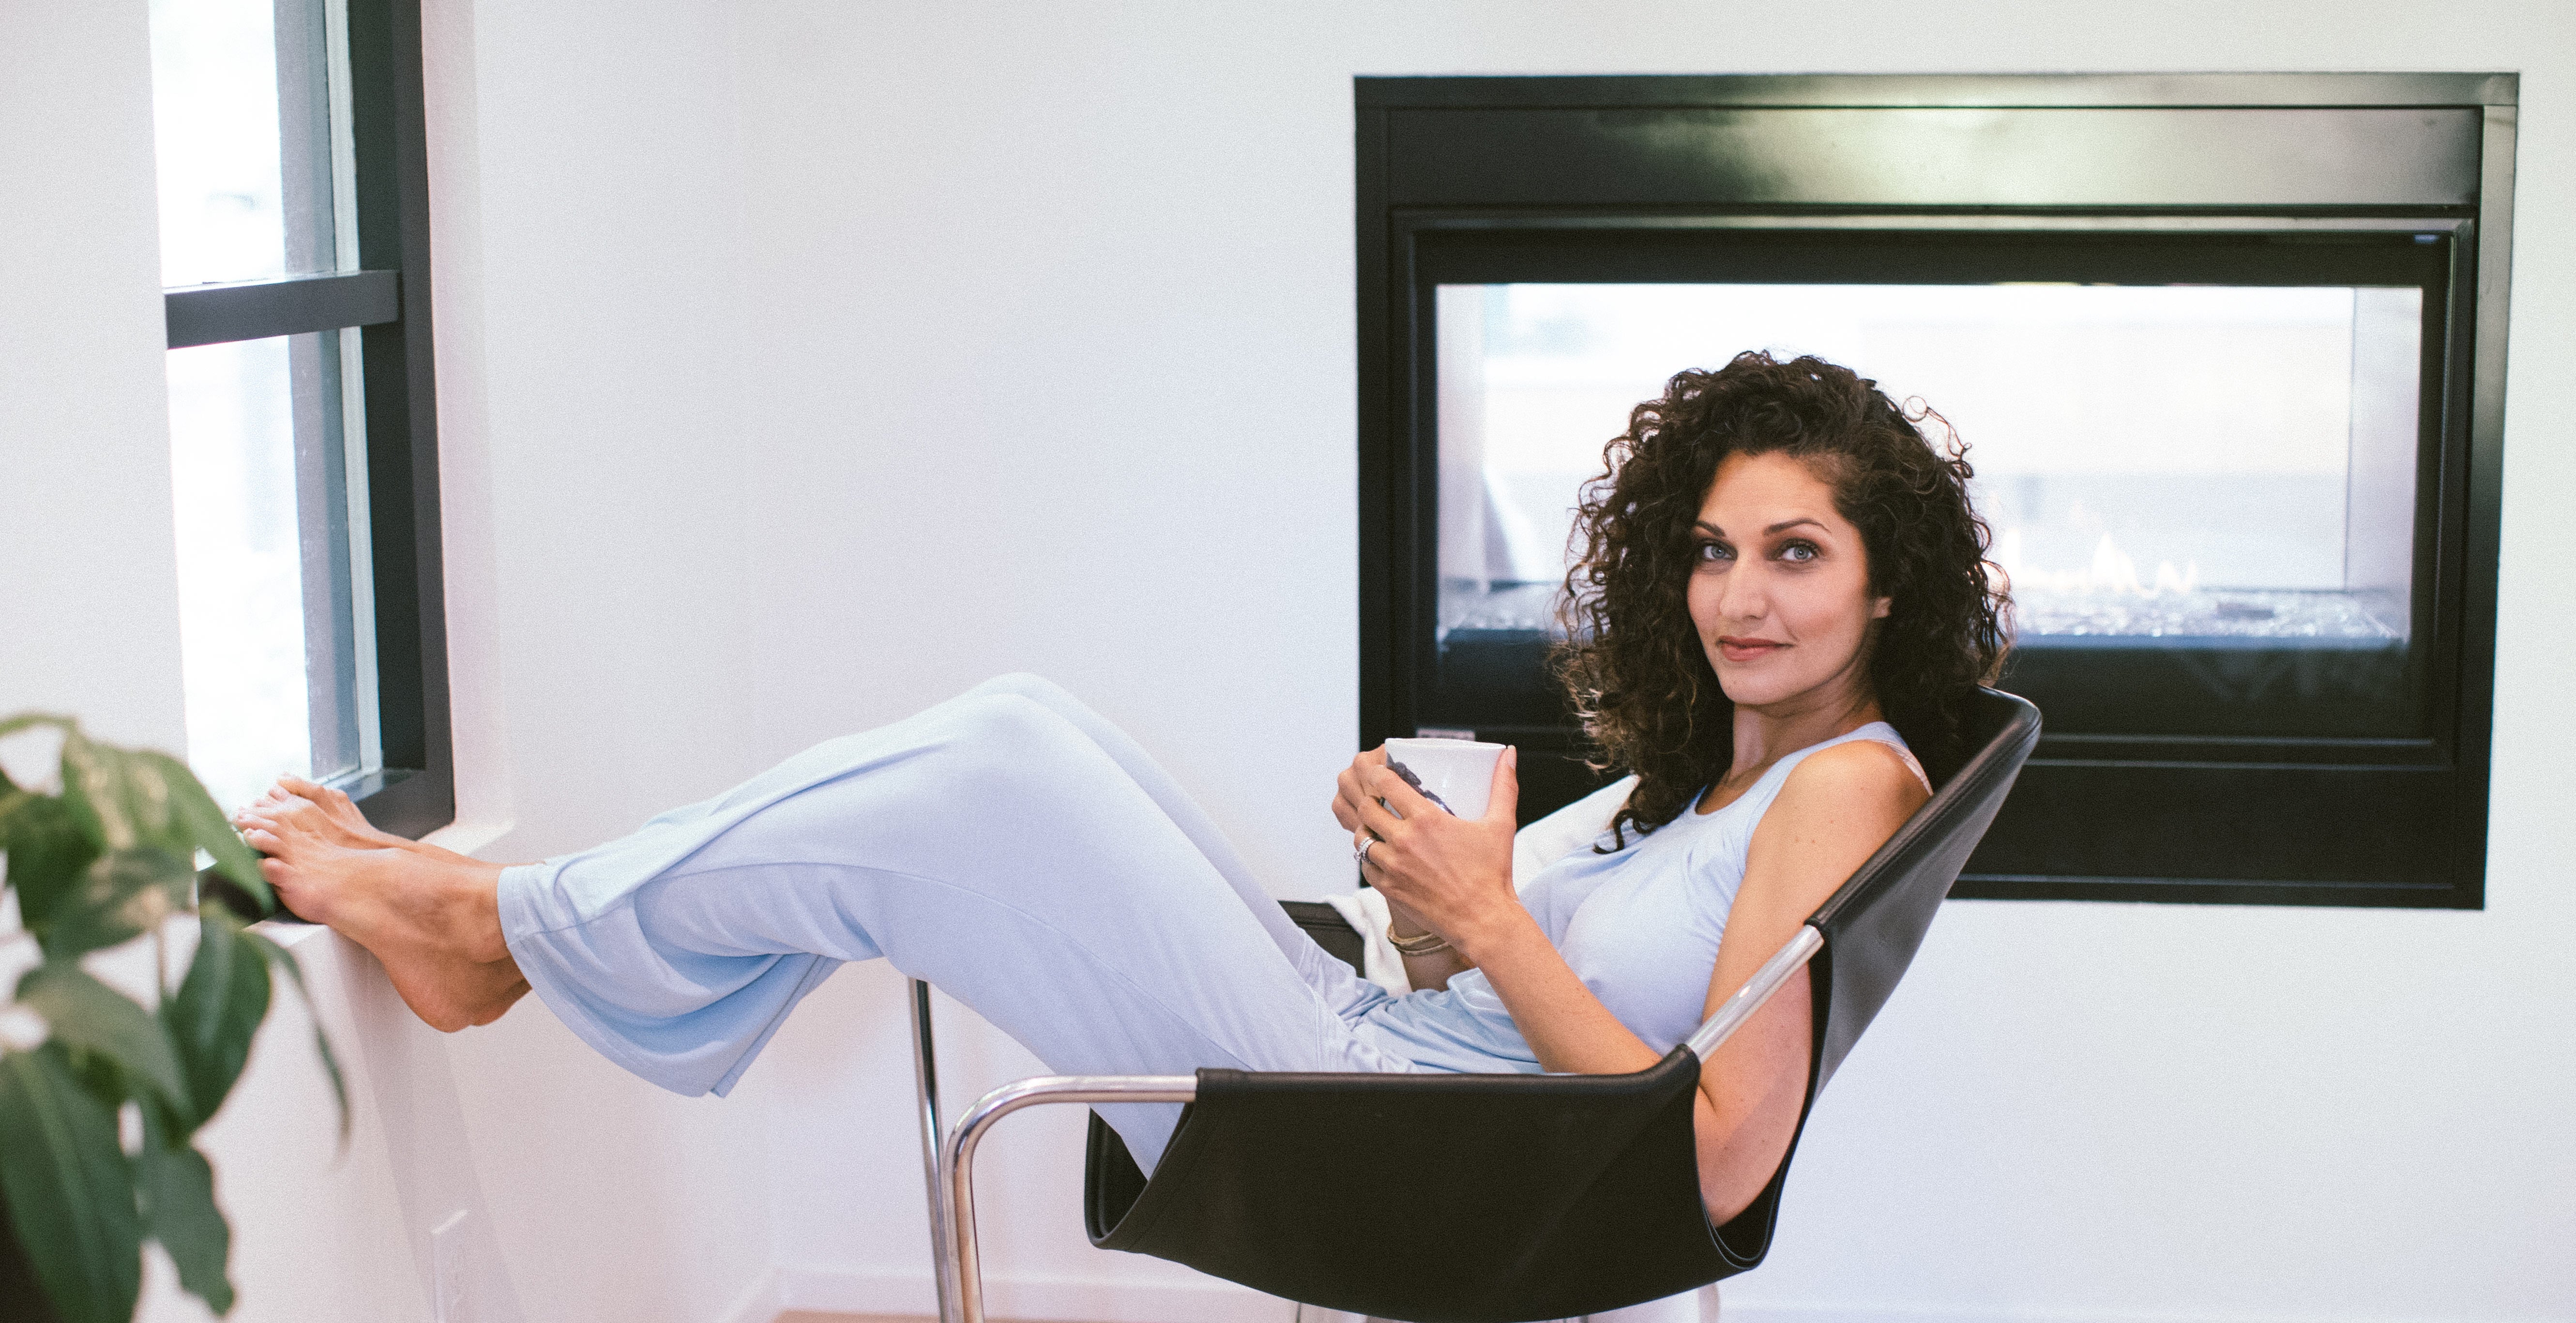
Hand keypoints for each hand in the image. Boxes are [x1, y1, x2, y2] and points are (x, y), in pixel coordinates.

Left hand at [1338, 746, 1519, 952]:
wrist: (1483, 921)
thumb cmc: (1492, 874)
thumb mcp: (1501, 824)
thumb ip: (1504, 785)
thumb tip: (1509, 754)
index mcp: (1426, 820)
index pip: (1385, 784)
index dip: (1378, 773)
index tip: (1381, 772)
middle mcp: (1404, 841)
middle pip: (1366, 807)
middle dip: (1368, 798)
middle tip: (1377, 798)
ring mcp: (1393, 866)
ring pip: (1360, 837)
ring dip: (1366, 829)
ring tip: (1378, 826)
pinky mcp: (1389, 888)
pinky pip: (1365, 866)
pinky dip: (1369, 857)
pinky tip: (1382, 854)